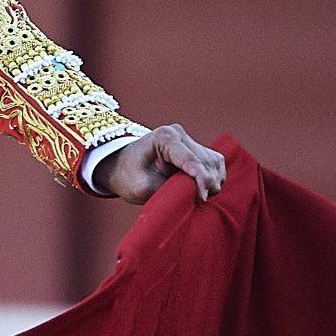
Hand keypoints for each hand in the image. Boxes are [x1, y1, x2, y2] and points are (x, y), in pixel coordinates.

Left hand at [98, 123, 225, 204]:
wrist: (120, 167)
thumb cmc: (127, 177)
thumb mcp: (141, 188)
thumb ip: (167, 190)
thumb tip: (196, 194)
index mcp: (164, 138)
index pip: (191, 160)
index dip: (201, 180)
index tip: (202, 198)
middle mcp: (179, 134)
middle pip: (207, 161)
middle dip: (207, 183)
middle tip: (198, 201)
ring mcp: (188, 139)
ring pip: (215, 162)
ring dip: (212, 181)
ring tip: (198, 196)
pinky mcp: (195, 148)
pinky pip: (215, 164)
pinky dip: (213, 178)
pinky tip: (202, 189)